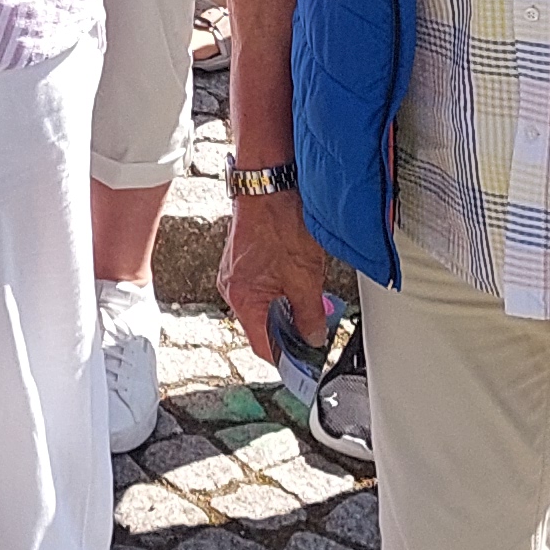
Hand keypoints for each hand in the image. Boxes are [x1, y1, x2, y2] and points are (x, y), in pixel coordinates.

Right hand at [221, 191, 343, 371]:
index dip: (287, 360)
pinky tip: (300, 288)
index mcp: (242, 298)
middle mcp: (232, 288)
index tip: (307, 366)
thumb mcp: (305, 276)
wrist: (269, 182)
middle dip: (289, 334)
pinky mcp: (244, 261)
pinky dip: (281, 295)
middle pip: (261, 328)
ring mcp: (236, 274)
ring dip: (286, 313)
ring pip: (263, 308)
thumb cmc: (281, 221)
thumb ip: (309, 314)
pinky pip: (262, 290)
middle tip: (317, 336)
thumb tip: (312, 338)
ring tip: (313, 309)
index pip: (262, 345)